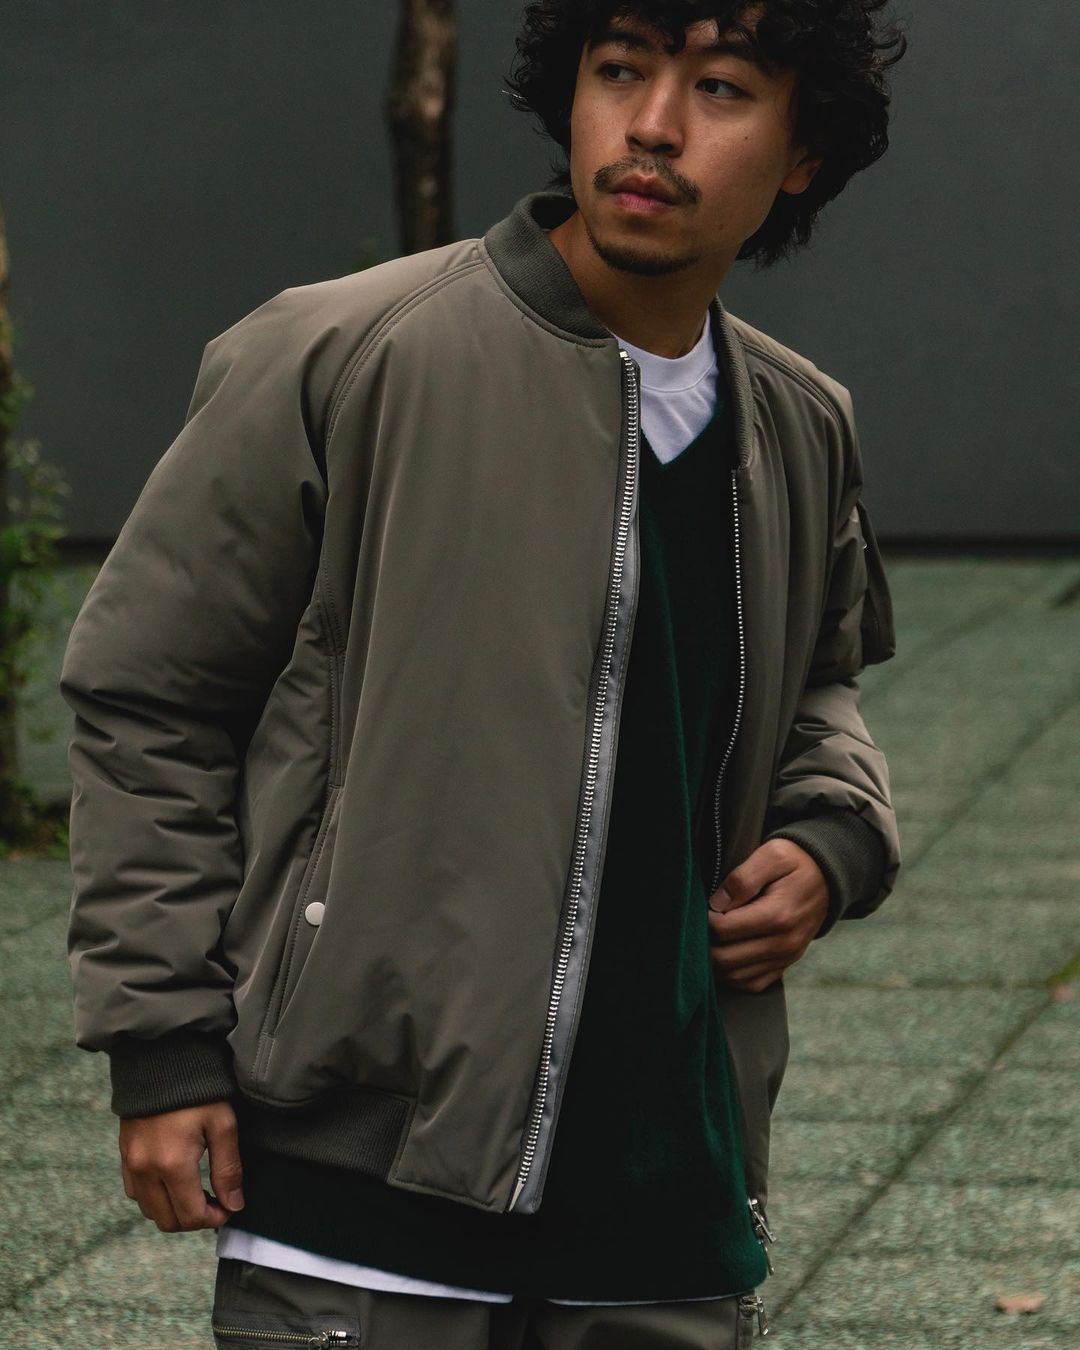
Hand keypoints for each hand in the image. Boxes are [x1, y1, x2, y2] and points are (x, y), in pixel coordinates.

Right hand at [119, 1100, 243, 1231]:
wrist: (163, 1060)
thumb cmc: (198, 1090)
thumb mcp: (223, 1124)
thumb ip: (228, 1169)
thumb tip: (233, 1205)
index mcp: (172, 1164)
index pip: (190, 1216)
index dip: (213, 1219)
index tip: (229, 1208)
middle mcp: (145, 1170)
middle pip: (167, 1220)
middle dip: (194, 1220)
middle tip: (215, 1202)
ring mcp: (130, 1164)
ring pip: (149, 1211)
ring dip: (173, 1211)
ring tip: (196, 1192)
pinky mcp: (124, 1155)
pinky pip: (135, 1193)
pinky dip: (154, 1197)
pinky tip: (173, 1182)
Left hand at [708, 839, 828, 992]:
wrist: (828, 877)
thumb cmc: (796, 862)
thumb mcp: (772, 854)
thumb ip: (742, 878)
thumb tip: (716, 904)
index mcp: (777, 916)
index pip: (722, 930)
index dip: (705, 918)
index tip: (706, 904)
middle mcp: (783, 944)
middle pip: (724, 958)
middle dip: (706, 941)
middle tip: (705, 922)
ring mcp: (785, 958)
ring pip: (734, 976)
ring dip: (716, 959)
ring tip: (714, 936)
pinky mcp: (785, 965)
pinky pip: (750, 984)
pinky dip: (733, 974)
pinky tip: (728, 952)